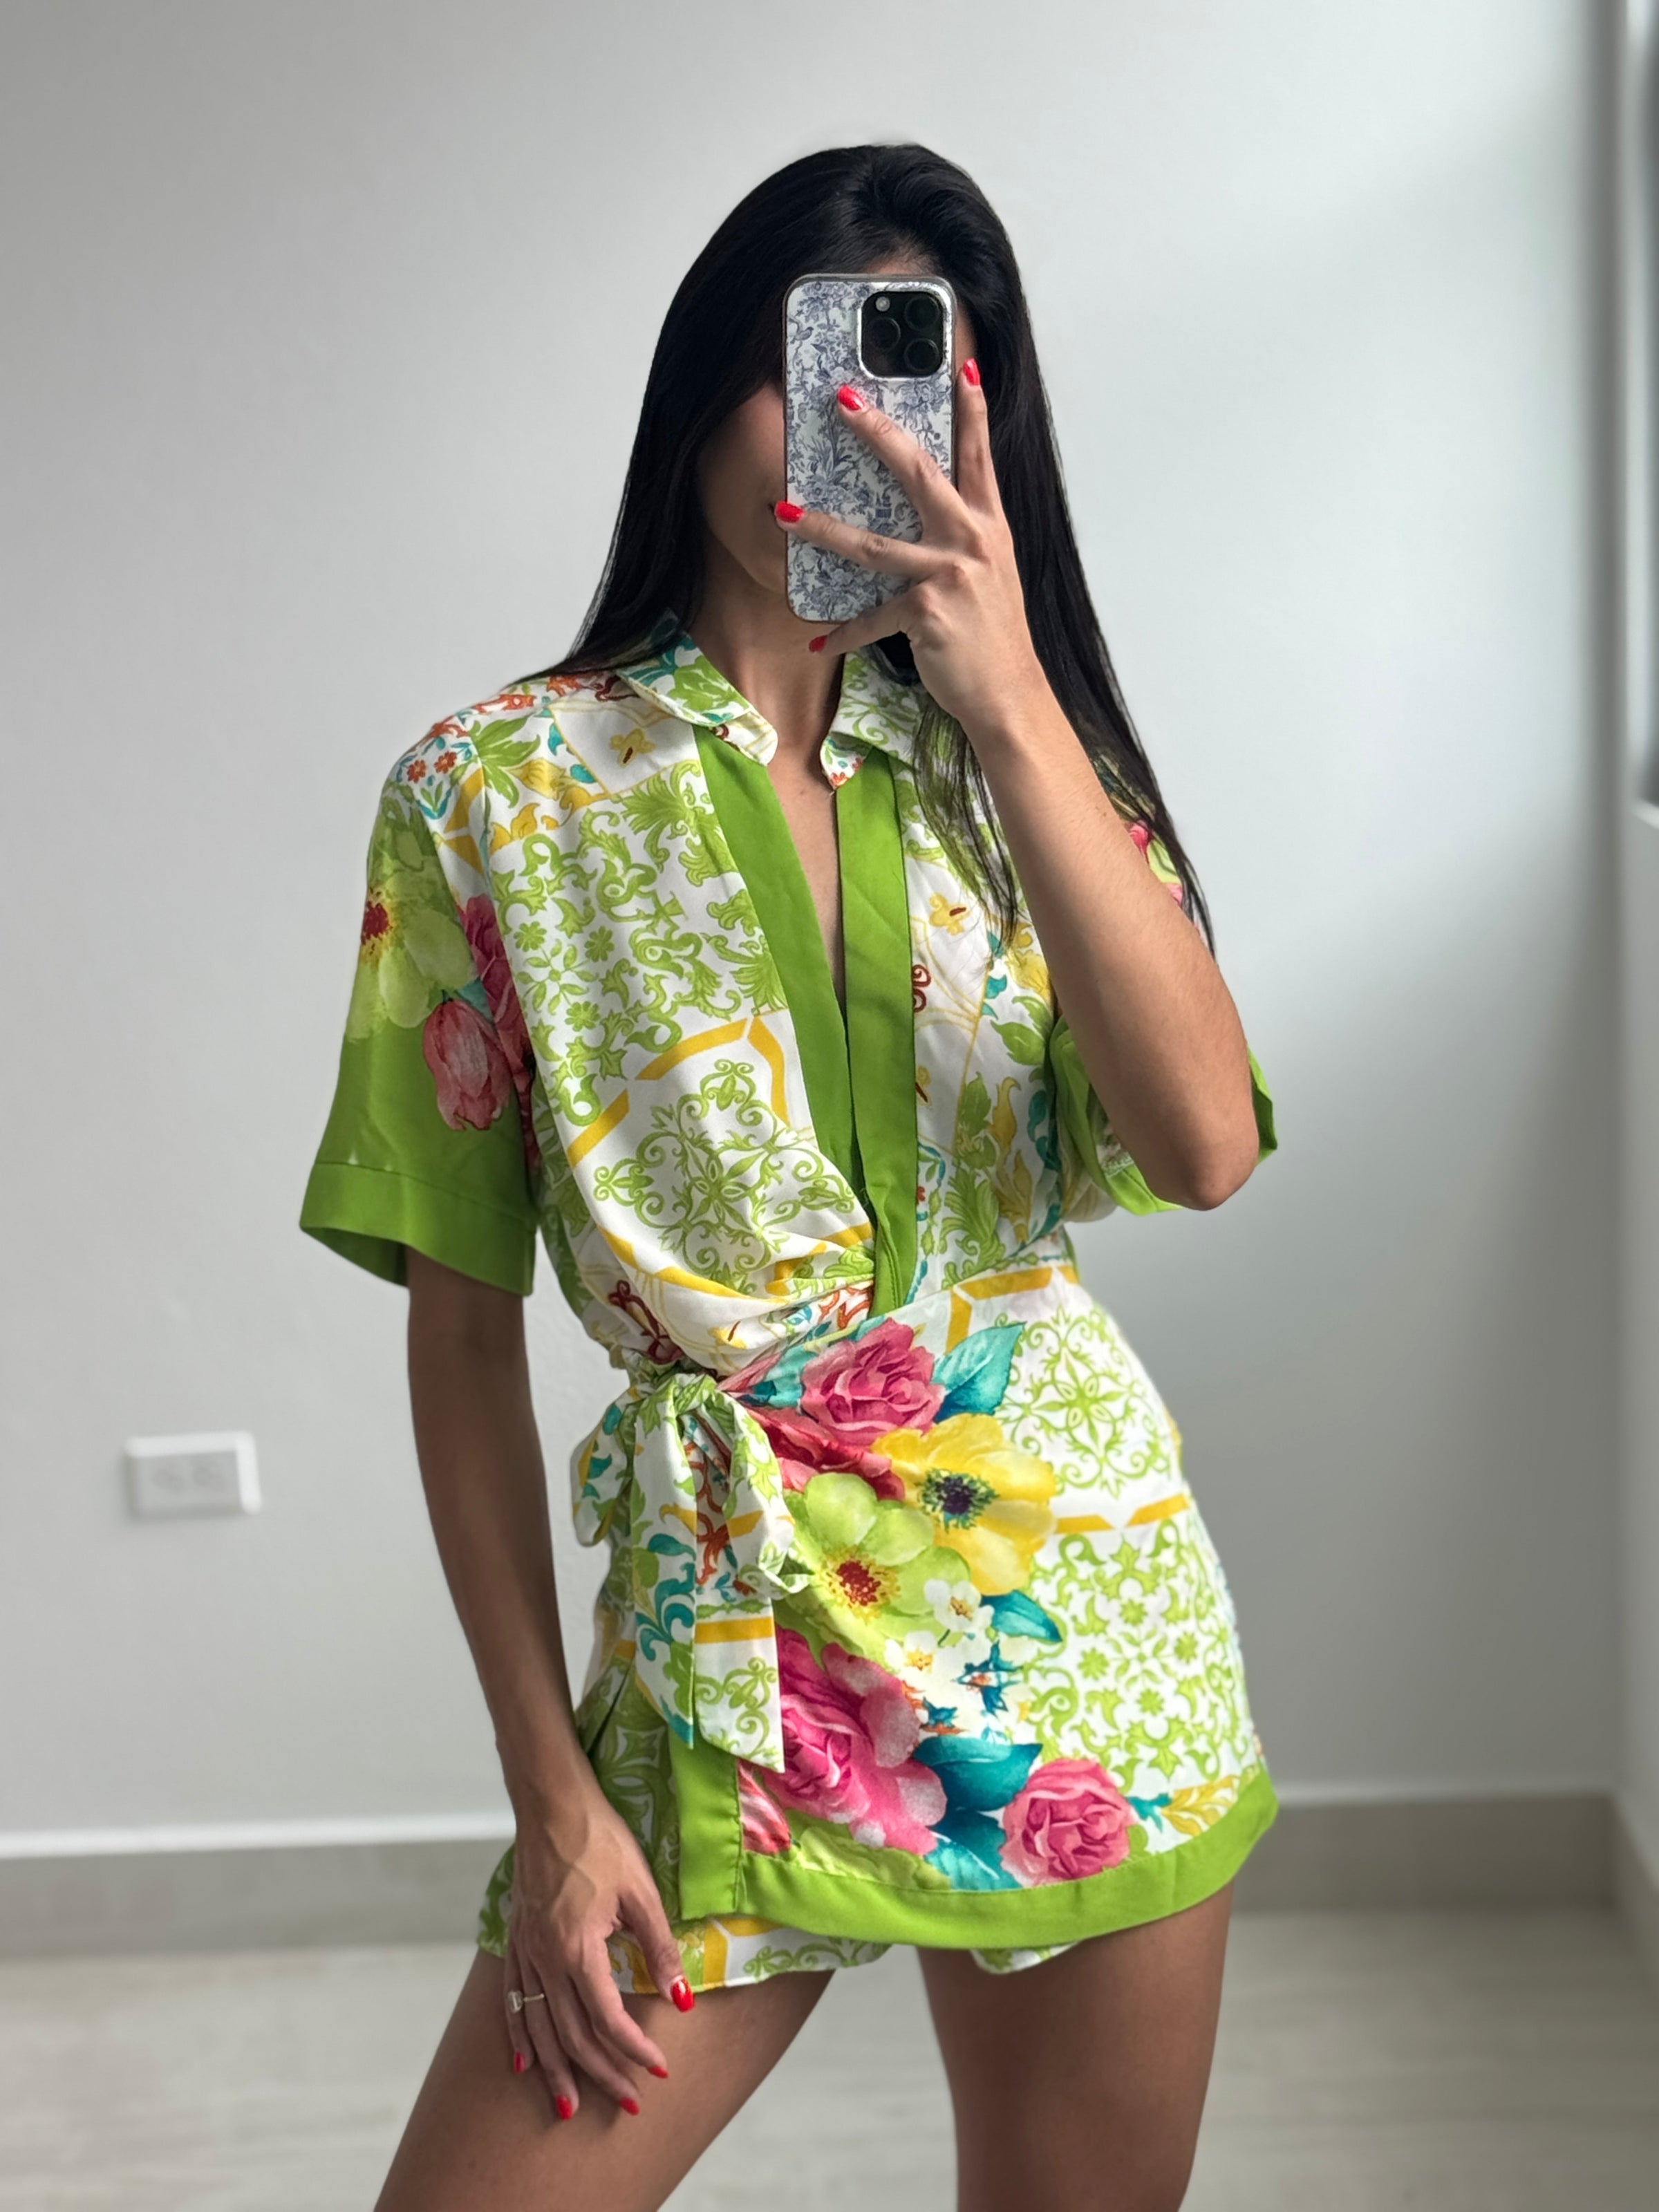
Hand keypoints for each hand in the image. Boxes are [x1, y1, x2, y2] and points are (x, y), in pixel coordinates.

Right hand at [502, 1778, 693, 2118]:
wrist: (552, 1805)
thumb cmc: (601, 1840)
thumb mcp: (641, 1891)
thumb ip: (660, 1949)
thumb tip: (683, 2000)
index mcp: (578, 1949)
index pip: (608, 2019)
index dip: (634, 2050)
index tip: (659, 2070)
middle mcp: (545, 1959)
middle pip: (572, 2035)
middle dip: (602, 2074)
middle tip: (628, 2103)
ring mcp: (526, 1951)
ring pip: (538, 2027)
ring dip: (557, 2070)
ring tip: (570, 2107)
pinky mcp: (516, 1939)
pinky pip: (512, 2000)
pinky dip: (519, 2035)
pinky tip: (524, 2062)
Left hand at [774, 362, 1048, 737]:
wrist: (1009, 694)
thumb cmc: (993, 637)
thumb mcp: (991, 576)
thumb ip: (965, 541)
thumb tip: (931, 518)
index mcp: (989, 527)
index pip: (979, 457)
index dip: (972, 410)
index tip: (961, 366)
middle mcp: (972, 542)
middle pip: (919, 473)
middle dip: (878, 433)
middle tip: (843, 401)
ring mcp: (949, 576)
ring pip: (874, 544)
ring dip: (823, 528)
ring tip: (785, 513)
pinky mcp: (926, 614)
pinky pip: (872, 617)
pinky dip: (845, 632)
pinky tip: (820, 640)